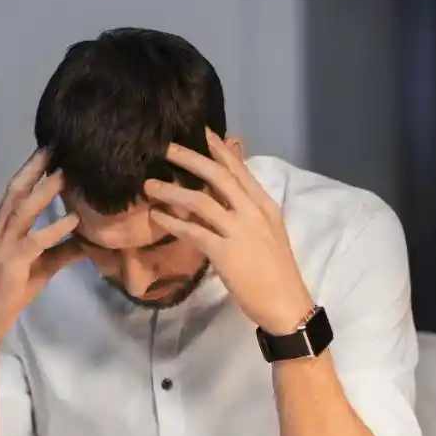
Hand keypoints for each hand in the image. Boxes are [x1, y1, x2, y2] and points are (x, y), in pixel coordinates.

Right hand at [0, 149, 83, 350]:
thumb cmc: (11, 291)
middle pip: (17, 190)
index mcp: (2, 225)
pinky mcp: (11, 262)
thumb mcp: (42, 267)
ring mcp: (2, 244)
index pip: (17, 190)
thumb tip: (90, 240)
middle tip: (56, 146)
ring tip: (66, 174)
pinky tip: (74, 220)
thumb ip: (63, 251)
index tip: (51, 149)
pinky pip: (35, 241)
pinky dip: (55, 229)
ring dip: (45, 191)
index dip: (32, 169)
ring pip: (24, 210)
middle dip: (35, 167)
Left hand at [147, 129, 313, 334]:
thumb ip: (247, 208)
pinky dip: (172, 222)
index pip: (239, 169)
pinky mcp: (225, 253)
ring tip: (150, 186)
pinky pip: (193, 231)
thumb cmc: (275, 270)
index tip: (199, 132)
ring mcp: (240, 231)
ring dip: (172, 191)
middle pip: (219, 176)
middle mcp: (253, 212)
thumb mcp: (267, 230)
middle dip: (191, 158)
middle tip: (166, 148)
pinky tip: (157, 217)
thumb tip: (228, 191)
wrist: (286, 303)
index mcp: (264, 205)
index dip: (218, 149)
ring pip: (201, 201)